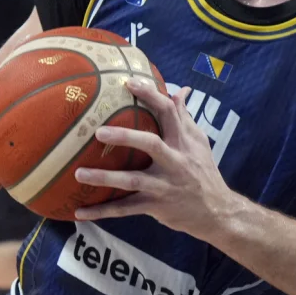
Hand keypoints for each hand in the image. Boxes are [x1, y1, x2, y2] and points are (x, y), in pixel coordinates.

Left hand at [74, 78, 240, 239]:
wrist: (217, 212)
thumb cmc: (204, 172)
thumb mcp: (199, 143)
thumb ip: (185, 118)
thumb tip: (180, 90)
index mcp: (184, 142)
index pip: (168, 113)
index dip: (150, 96)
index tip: (129, 82)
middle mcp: (175, 162)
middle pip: (150, 144)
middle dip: (125, 137)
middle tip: (98, 132)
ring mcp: (164, 186)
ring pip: (132, 180)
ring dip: (105, 178)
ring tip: (78, 174)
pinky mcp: (155, 207)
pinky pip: (125, 210)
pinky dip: (102, 212)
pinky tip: (80, 212)